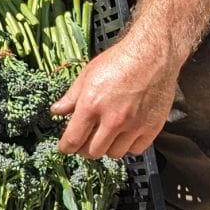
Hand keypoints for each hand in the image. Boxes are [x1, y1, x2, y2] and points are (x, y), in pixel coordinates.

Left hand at [51, 35, 179, 158]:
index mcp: (92, 104)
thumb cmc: (120, 60)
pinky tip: (124, 134)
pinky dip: (128, 146)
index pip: (74, 139)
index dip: (66, 147)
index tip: (66, 148)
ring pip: (114, 154)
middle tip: (85, 140)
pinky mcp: (152, 128)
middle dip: (85, 148)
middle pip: (93, 152)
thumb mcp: (88, 74)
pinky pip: (135, 150)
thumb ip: (71, 97)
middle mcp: (113, 119)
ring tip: (105, 134)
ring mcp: (134, 126)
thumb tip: (57, 111)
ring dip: (107, 147)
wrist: (152, 55)